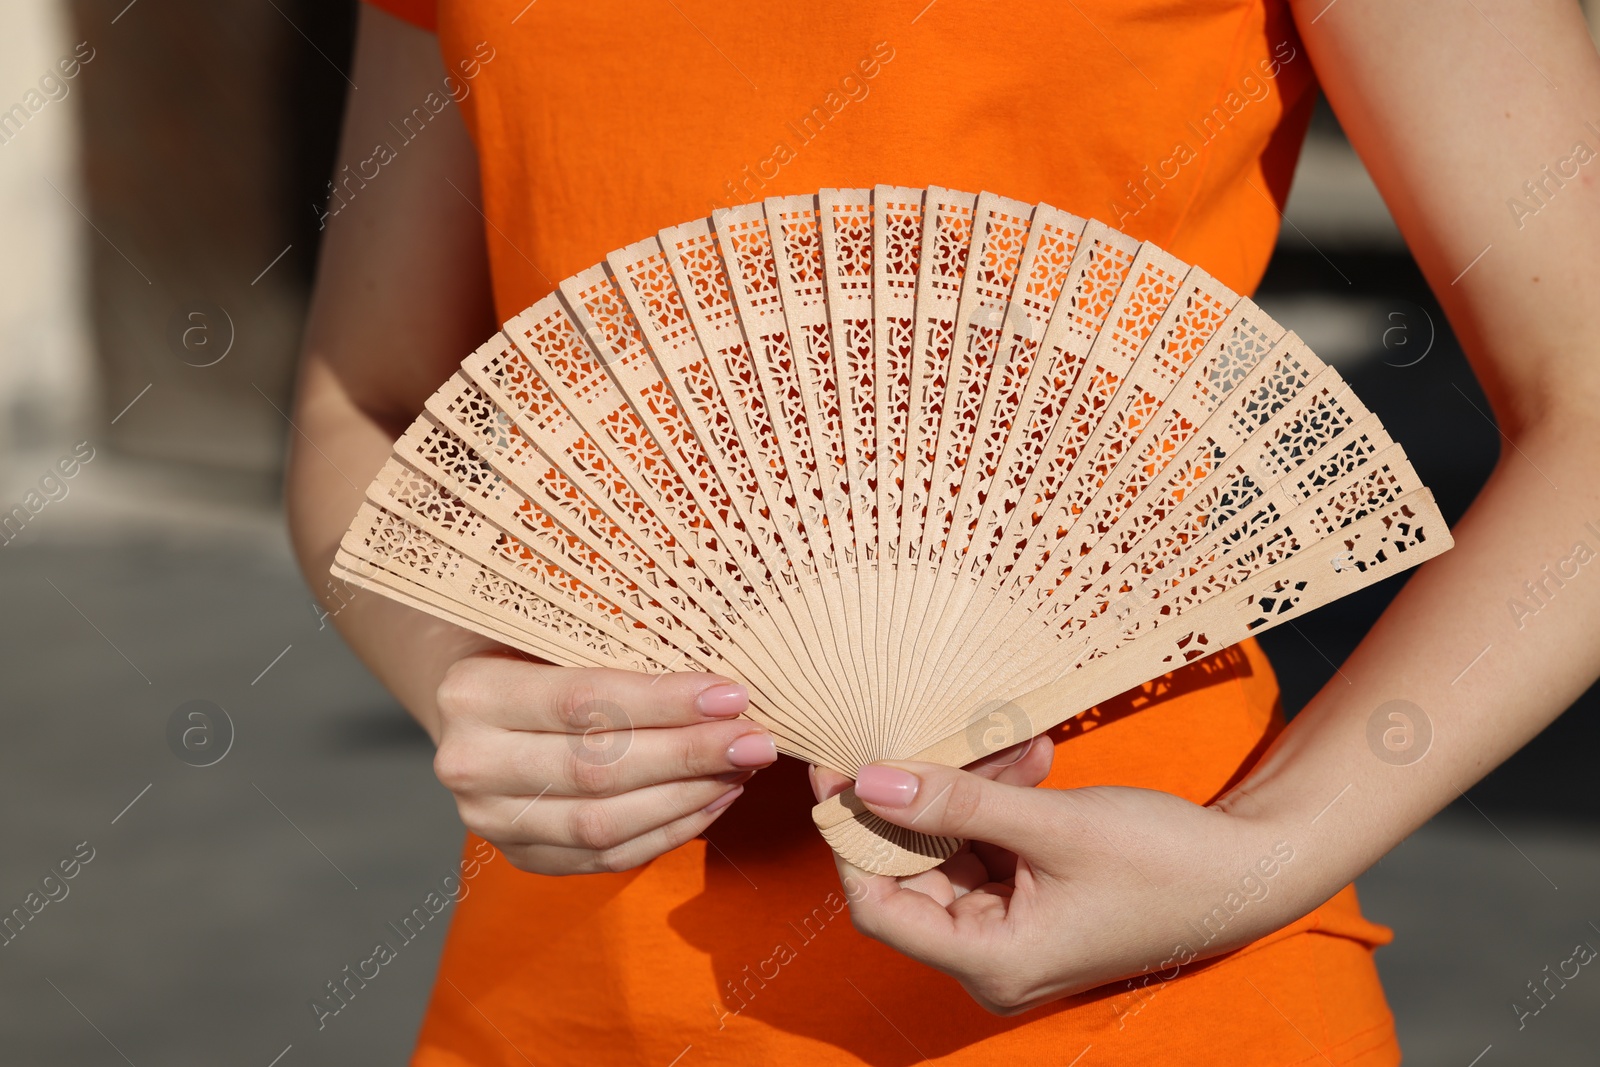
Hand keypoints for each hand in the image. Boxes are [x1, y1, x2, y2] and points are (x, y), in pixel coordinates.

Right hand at [433, 651, 778, 873]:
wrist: (465, 702)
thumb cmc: (524, 648)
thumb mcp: (549, 626)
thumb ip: (611, 645)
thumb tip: (715, 675)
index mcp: (472, 693)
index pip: (583, 703)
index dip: (664, 703)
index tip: (732, 696)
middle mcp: (470, 764)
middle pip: (598, 770)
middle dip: (690, 756)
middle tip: (756, 740)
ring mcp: (490, 821)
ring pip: (605, 824)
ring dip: (688, 797)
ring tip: (743, 767)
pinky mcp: (521, 856)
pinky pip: (607, 856)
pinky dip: (670, 830)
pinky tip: (714, 798)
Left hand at [814, 742, 1315, 1015]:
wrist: (1250, 868)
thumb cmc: (1164, 862)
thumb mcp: (1054, 824)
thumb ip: (957, 801)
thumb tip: (870, 781)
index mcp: (991, 961)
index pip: (879, 904)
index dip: (850, 839)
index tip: (836, 774)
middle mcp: (993, 954)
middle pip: (912, 871)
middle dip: (920, 798)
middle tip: (909, 731)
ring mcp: (1013, 925)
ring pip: (952, 846)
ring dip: (970, 789)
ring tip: (1012, 744)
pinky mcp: (1034, 896)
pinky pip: (990, 841)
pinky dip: (999, 798)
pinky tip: (1031, 756)